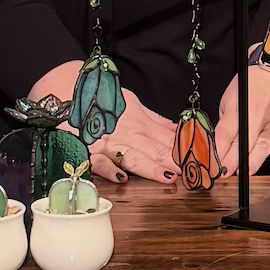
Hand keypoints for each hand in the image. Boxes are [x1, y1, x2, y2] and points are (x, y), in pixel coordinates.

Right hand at [26, 63, 177, 185]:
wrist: (67, 91)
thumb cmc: (101, 98)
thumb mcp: (133, 103)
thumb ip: (155, 121)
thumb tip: (179, 130)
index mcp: (140, 123)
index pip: (168, 140)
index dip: (185, 151)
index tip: (201, 161)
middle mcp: (127, 134)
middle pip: (155, 150)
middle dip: (174, 163)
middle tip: (192, 174)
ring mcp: (108, 144)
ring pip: (132, 158)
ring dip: (150, 168)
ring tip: (168, 178)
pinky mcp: (88, 151)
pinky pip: (99, 163)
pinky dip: (109, 171)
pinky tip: (121, 179)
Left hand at [214, 65, 269, 178]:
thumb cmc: (251, 86)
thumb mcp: (230, 98)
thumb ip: (225, 122)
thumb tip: (220, 148)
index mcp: (240, 108)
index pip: (225, 133)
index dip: (217, 152)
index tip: (212, 167)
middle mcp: (260, 115)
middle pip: (244, 142)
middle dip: (232, 160)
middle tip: (223, 174)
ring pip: (266, 145)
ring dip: (255, 160)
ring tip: (247, 173)